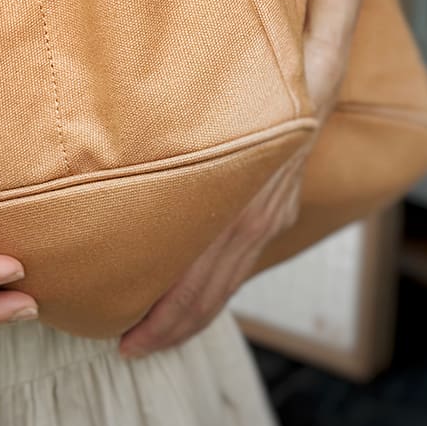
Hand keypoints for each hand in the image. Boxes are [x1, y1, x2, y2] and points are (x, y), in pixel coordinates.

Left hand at [118, 31, 344, 358]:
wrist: (314, 76)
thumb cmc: (245, 92)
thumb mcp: (201, 119)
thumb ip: (167, 147)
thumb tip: (112, 163)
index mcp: (234, 211)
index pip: (194, 287)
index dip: (161, 321)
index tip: (127, 340)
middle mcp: (254, 223)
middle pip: (209, 298)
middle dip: (169, 330)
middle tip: (129, 348)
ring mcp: (268, 219)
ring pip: (227, 286)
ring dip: (190, 316)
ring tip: (151, 334)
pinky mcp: (275, 212)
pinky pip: (238, 261)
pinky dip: (211, 287)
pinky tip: (188, 291)